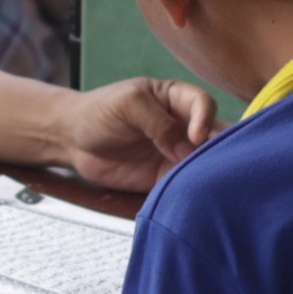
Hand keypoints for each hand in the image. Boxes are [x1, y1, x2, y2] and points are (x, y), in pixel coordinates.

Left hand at [51, 78, 220, 190]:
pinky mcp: (166, 177)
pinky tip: (193, 194)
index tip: (196, 136)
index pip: (204, 105)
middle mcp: (183, 126)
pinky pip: (186, 184)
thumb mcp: (129, 105)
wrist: (73, 140)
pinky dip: (191, 189)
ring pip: (204, 162)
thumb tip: (186, 148)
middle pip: (214, 135)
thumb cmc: (100, 111)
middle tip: (218, 162)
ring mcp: (176, 152)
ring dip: (209, 171)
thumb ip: (158, 123)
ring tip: (210, 181)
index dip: (205, 119)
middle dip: (219, 148)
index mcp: (177, 99)